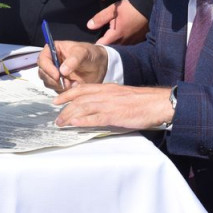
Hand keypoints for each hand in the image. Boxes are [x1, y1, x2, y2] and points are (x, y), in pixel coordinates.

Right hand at [37, 40, 106, 90]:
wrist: (99, 65)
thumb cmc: (90, 54)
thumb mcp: (83, 52)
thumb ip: (73, 59)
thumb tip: (62, 70)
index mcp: (53, 50)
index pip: (42, 59)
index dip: (47, 68)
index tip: (57, 75)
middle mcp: (51, 62)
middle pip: (43, 73)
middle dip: (53, 80)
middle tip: (65, 82)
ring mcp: (55, 74)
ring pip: (48, 83)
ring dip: (59, 86)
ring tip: (74, 83)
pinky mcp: (60, 84)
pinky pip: (57, 90)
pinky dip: (65, 91)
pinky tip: (75, 86)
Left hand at [53, 84, 173, 129]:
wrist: (157, 103)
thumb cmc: (142, 101)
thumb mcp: (121, 95)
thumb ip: (108, 98)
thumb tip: (96, 107)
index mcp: (107, 88)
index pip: (82, 89)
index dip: (67, 94)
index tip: (57, 100)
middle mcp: (105, 94)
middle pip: (79, 99)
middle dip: (64, 107)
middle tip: (55, 116)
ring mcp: (109, 104)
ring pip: (84, 108)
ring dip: (69, 116)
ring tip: (60, 123)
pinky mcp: (115, 115)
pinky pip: (95, 118)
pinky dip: (82, 121)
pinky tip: (74, 124)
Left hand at [87, 0, 148, 45]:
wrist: (147, 7)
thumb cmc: (130, 8)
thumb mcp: (112, 10)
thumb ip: (100, 18)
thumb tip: (89, 26)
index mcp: (116, 35)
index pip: (103, 45)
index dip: (96, 44)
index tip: (93, 42)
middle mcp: (124, 41)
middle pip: (111, 48)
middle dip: (106, 45)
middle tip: (101, 40)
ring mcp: (132, 42)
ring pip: (120, 48)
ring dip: (115, 44)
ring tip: (111, 38)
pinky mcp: (138, 40)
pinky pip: (129, 45)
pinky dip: (124, 42)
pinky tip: (123, 37)